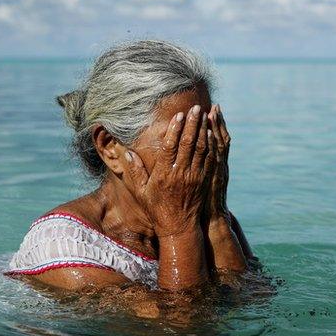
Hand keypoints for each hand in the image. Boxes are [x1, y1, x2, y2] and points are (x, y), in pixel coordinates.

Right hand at [123, 104, 216, 236]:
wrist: (178, 227)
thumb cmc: (157, 209)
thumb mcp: (140, 192)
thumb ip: (133, 172)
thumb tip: (124, 153)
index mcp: (164, 175)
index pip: (170, 147)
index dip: (175, 130)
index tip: (179, 115)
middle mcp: (180, 174)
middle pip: (188, 144)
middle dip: (193, 124)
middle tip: (196, 108)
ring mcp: (194, 177)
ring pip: (201, 149)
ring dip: (204, 130)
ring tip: (205, 115)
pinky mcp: (204, 180)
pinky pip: (209, 159)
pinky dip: (211, 144)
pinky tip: (212, 133)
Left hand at [206, 104, 230, 223]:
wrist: (205, 221)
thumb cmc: (196, 203)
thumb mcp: (201, 182)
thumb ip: (198, 166)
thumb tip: (189, 152)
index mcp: (210, 165)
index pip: (214, 140)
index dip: (215, 126)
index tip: (211, 110)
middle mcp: (215, 166)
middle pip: (217, 140)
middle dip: (216, 123)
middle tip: (215, 106)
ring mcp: (214, 171)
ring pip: (217, 147)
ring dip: (216, 129)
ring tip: (213, 113)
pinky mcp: (211, 179)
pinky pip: (214, 159)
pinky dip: (215, 146)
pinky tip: (212, 134)